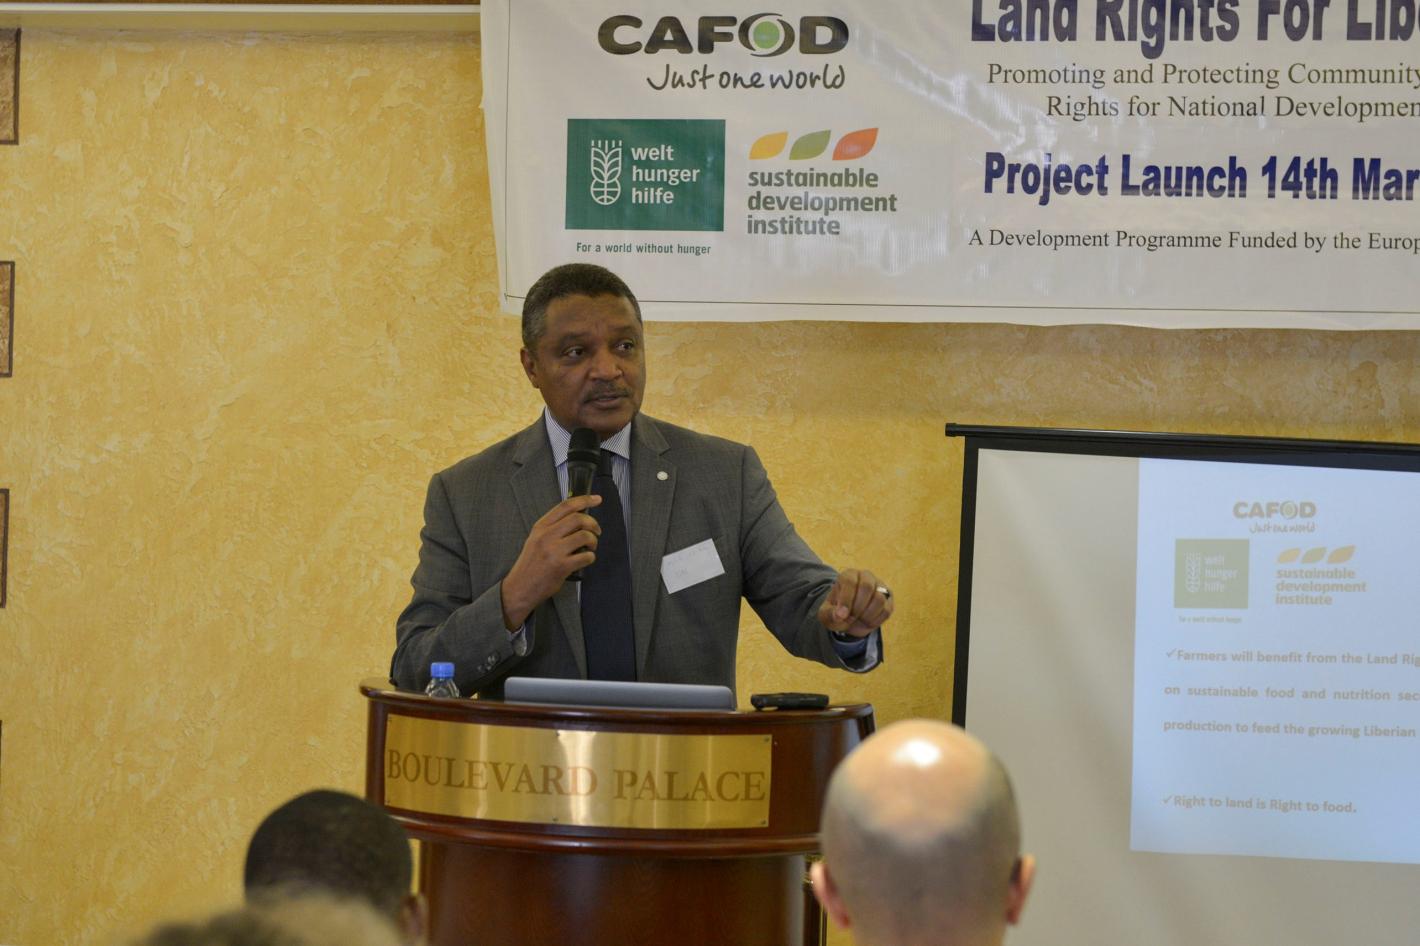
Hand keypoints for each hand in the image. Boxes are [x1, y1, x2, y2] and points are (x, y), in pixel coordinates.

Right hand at [500, 494, 602, 629]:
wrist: (520, 587)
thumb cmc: (531, 564)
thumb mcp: (536, 539)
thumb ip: (553, 527)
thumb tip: (577, 517)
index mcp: (541, 527)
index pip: (566, 506)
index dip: (585, 500)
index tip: (596, 499)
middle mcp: (547, 536)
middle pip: (578, 519)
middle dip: (593, 524)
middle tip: (596, 531)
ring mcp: (554, 551)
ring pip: (585, 536)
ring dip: (593, 541)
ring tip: (590, 547)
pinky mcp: (562, 567)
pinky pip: (586, 556)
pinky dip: (590, 557)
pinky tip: (585, 560)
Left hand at [817, 569, 892, 637]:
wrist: (850, 619)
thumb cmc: (837, 613)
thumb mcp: (826, 615)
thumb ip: (829, 614)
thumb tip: (840, 615)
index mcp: (848, 575)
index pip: (850, 581)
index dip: (846, 600)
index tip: (842, 615)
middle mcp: (866, 576)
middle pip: (867, 587)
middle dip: (858, 608)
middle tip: (850, 618)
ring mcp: (880, 586)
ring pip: (879, 599)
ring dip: (867, 615)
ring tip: (859, 619)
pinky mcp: (889, 598)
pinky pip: (886, 610)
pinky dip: (876, 620)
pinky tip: (867, 621)